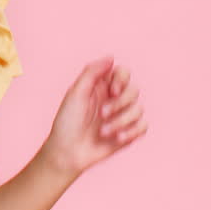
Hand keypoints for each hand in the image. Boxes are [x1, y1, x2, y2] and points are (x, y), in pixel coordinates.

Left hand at [40, 56, 148, 176]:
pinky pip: (143, 126)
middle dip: (120, 103)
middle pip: (134, 90)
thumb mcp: (75, 93)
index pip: (123, 73)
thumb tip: (111, 57)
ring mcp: (122, 116)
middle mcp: (113, 99)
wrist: (68, 152)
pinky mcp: (129, 132)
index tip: (113, 91)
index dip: (122, 80)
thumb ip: (92, 72)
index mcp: (101, 86)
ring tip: (103, 132)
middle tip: (102, 114)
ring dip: (121, 121)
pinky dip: (131, 132)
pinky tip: (116, 139)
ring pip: (139, 109)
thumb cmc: (67, 122)